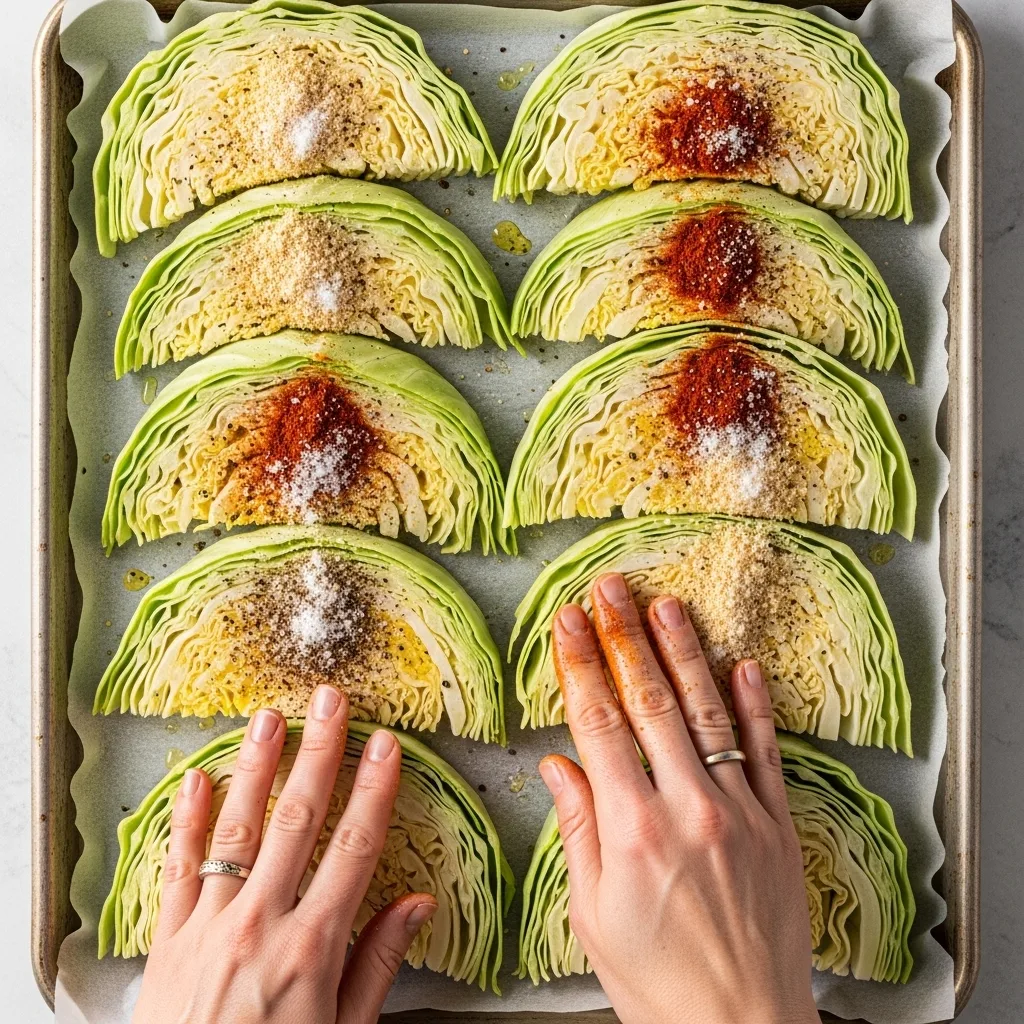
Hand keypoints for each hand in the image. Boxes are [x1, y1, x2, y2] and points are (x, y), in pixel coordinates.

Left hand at [133, 686, 435, 1023]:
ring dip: (255, 769)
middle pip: (298, 820)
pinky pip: (177, 870)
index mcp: (313, 947)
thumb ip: (377, 964)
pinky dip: (186, 822)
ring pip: (237, 831)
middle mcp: (261, 924)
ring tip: (267, 720)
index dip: (374, 790)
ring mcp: (208, 928)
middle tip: (329, 702)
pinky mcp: (166, 942)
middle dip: (318, 753)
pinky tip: (195, 781)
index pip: (354, 848)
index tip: (386, 746)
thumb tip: (416, 905)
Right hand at [539, 574, 819, 1023]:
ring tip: (667, 607)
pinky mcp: (777, 825)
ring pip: (708, 714)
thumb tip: (558, 766)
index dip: (580, 664)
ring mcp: (739, 812)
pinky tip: (742, 665)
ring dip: (684, 655)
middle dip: (625, 638)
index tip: (566, 622)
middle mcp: (687, 808)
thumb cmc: (657, 983)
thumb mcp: (593, 914)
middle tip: (610, 590)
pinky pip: (765, 753)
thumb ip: (578, 829)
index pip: (598, 723)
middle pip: (650, 703)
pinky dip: (755, 706)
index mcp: (632, 829)